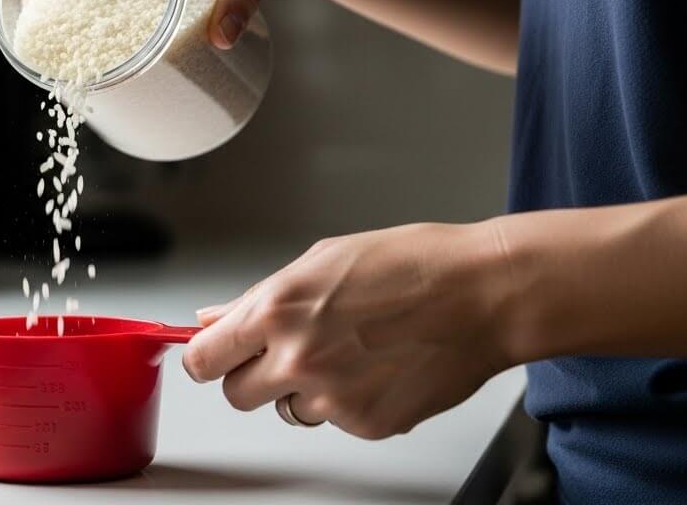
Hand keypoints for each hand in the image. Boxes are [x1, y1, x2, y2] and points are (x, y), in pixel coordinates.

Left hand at [184, 221, 514, 438]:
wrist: (483, 295)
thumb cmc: (413, 265)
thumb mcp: (321, 261)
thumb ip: (259, 297)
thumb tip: (214, 317)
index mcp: (278, 309)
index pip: (203, 358)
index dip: (206, 357)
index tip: (213, 355)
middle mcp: (298, 358)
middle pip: (236, 395)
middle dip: (252, 376)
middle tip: (285, 352)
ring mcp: (333, 397)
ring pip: (287, 410)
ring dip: (303, 390)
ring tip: (347, 351)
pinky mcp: (368, 425)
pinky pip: (334, 421)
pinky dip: (349, 401)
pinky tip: (376, 366)